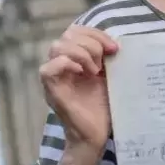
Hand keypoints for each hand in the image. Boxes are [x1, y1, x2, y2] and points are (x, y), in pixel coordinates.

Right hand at [39, 25, 118, 151]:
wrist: (96, 134)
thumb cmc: (103, 105)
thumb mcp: (109, 75)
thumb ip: (107, 57)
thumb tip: (116, 41)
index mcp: (75, 58)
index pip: (76, 30)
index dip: (95, 33)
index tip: (114, 47)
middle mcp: (61, 65)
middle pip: (67, 35)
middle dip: (91, 43)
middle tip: (104, 61)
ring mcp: (55, 77)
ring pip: (57, 47)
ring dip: (82, 53)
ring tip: (95, 70)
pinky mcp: (52, 91)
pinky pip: (48, 68)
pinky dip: (67, 64)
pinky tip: (83, 73)